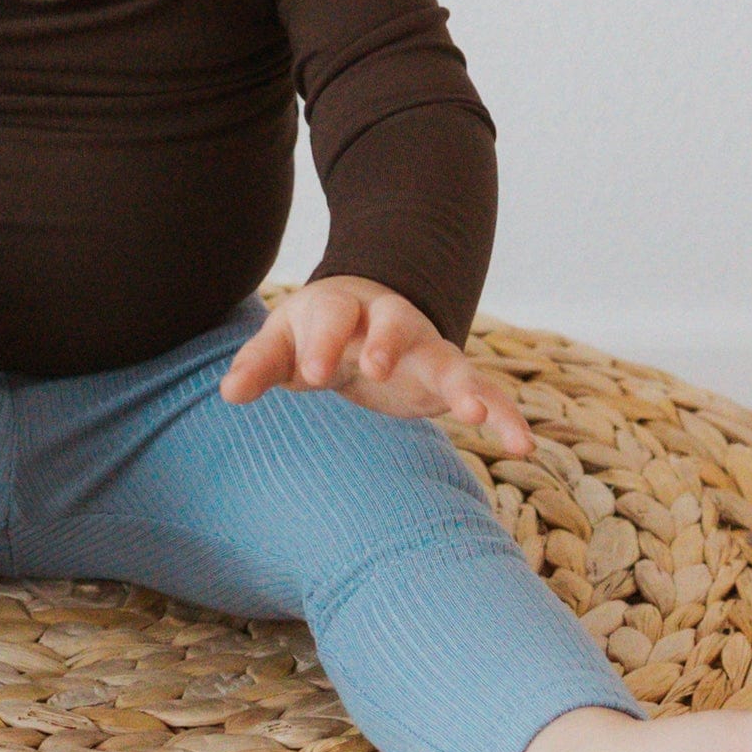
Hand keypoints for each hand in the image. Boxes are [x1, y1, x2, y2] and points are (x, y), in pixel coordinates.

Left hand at [219, 276, 534, 453]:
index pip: (330, 314)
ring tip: (475, 412)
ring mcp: (424, 347)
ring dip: (461, 383)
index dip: (320, 340)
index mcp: (339, 308)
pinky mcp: (448, 378)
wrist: (360, 315)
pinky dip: (503, 414)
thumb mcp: (282, 344)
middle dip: (385, 342)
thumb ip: (260, 365)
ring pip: (447, 358)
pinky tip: (521, 442)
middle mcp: (388, 322)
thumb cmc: (311, 334)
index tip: (308, 372)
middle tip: (372, 369)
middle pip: (392, 322)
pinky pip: (485, 392)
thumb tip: (229, 392)